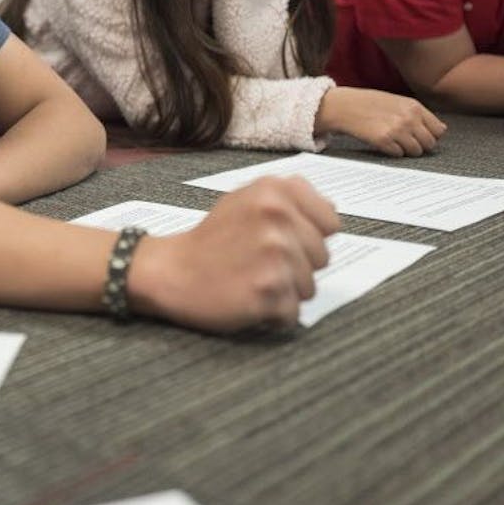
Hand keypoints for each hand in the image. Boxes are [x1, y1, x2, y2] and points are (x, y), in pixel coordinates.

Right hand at [127, 176, 339, 330]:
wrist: (171, 271)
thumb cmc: (212, 239)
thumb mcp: (246, 199)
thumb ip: (290, 198)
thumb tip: (332, 211)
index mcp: (275, 190)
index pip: (331, 222)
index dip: (309, 236)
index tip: (281, 239)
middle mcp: (277, 217)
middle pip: (322, 258)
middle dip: (296, 266)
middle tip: (258, 262)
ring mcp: (273, 255)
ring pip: (309, 288)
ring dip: (284, 291)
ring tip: (251, 278)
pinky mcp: (267, 291)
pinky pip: (292, 313)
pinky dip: (273, 314)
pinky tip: (247, 298)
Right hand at [314, 86, 446, 155]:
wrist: (345, 106)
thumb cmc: (371, 103)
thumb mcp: (399, 102)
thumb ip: (420, 114)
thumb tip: (441, 130)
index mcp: (414, 107)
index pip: (438, 130)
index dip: (431, 135)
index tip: (422, 136)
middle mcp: (408, 118)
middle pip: (429, 143)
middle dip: (420, 145)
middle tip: (407, 141)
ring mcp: (396, 130)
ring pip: (415, 151)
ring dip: (407, 150)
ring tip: (395, 142)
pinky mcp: (383, 141)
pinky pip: (399, 154)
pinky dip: (394, 151)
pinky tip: (385, 143)